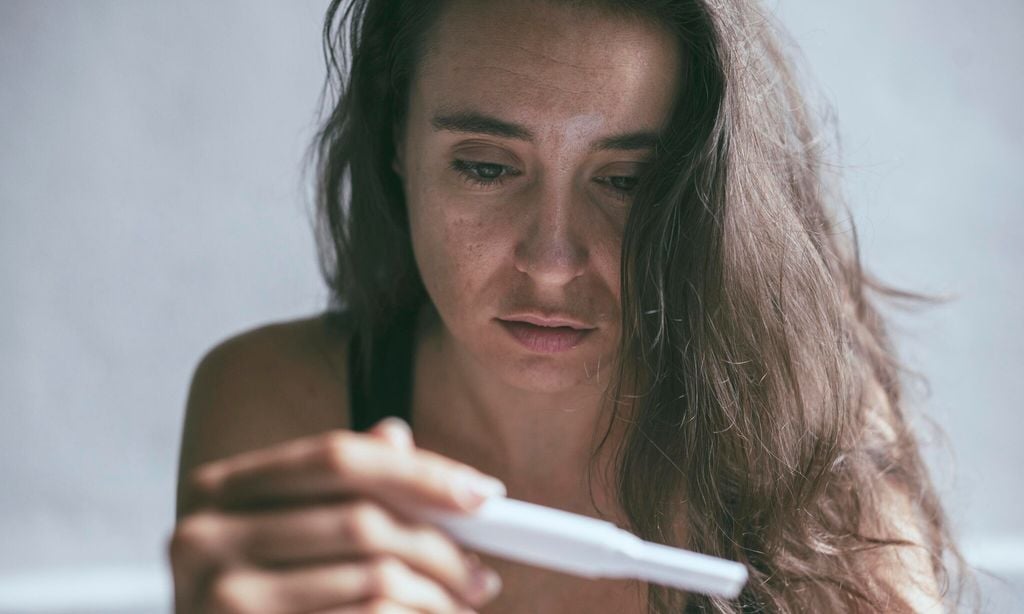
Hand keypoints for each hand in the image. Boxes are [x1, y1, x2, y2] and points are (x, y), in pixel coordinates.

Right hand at [169, 419, 504, 612]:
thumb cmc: (261, 601)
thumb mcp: (285, 534)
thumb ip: (336, 487)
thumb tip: (396, 434)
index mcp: (218, 493)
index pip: (338, 458)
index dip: (419, 471)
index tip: (482, 493)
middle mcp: (206, 540)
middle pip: (362, 521)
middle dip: (440, 547)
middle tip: (480, 574)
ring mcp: (223, 600)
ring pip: (374, 580)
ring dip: (436, 596)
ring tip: (462, 607)